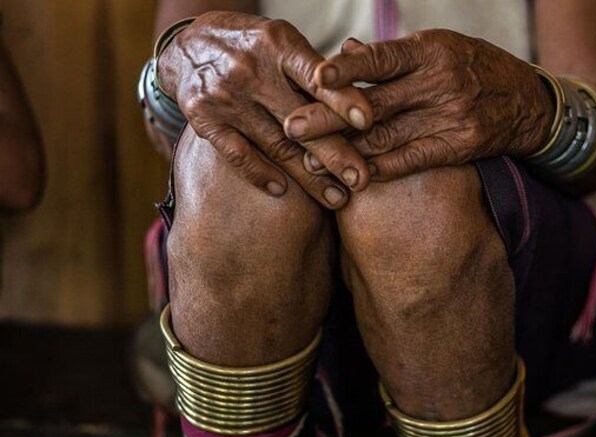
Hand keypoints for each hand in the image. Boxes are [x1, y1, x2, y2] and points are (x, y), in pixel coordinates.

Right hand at [157, 11, 375, 207]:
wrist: (187, 44)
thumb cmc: (253, 47)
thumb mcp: (283, 41)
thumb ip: (316, 71)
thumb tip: (364, 106)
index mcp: (278, 45)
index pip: (315, 76)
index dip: (342, 98)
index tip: (369, 120)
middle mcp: (251, 70)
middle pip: (301, 120)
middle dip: (335, 153)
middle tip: (362, 180)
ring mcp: (226, 97)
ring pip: (276, 145)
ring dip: (309, 177)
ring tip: (338, 199)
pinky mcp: (204, 119)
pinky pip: (237, 154)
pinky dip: (260, 174)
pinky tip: (283, 192)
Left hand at [283, 31, 554, 180]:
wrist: (529, 101)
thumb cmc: (473, 67)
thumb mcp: (438, 48)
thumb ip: (392, 57)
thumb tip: (345, 52)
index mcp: (430, 50)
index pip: (381, 58)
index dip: (347, 69)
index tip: (314, 77)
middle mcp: (439, 82)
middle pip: (375, 102)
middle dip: (329, 117)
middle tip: (292, 127)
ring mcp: (451, 115)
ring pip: (388, 136)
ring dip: (346, 151)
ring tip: (310, 161)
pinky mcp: (459, 145)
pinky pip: (413, 160)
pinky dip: (382, 168)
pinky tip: (353, 176)